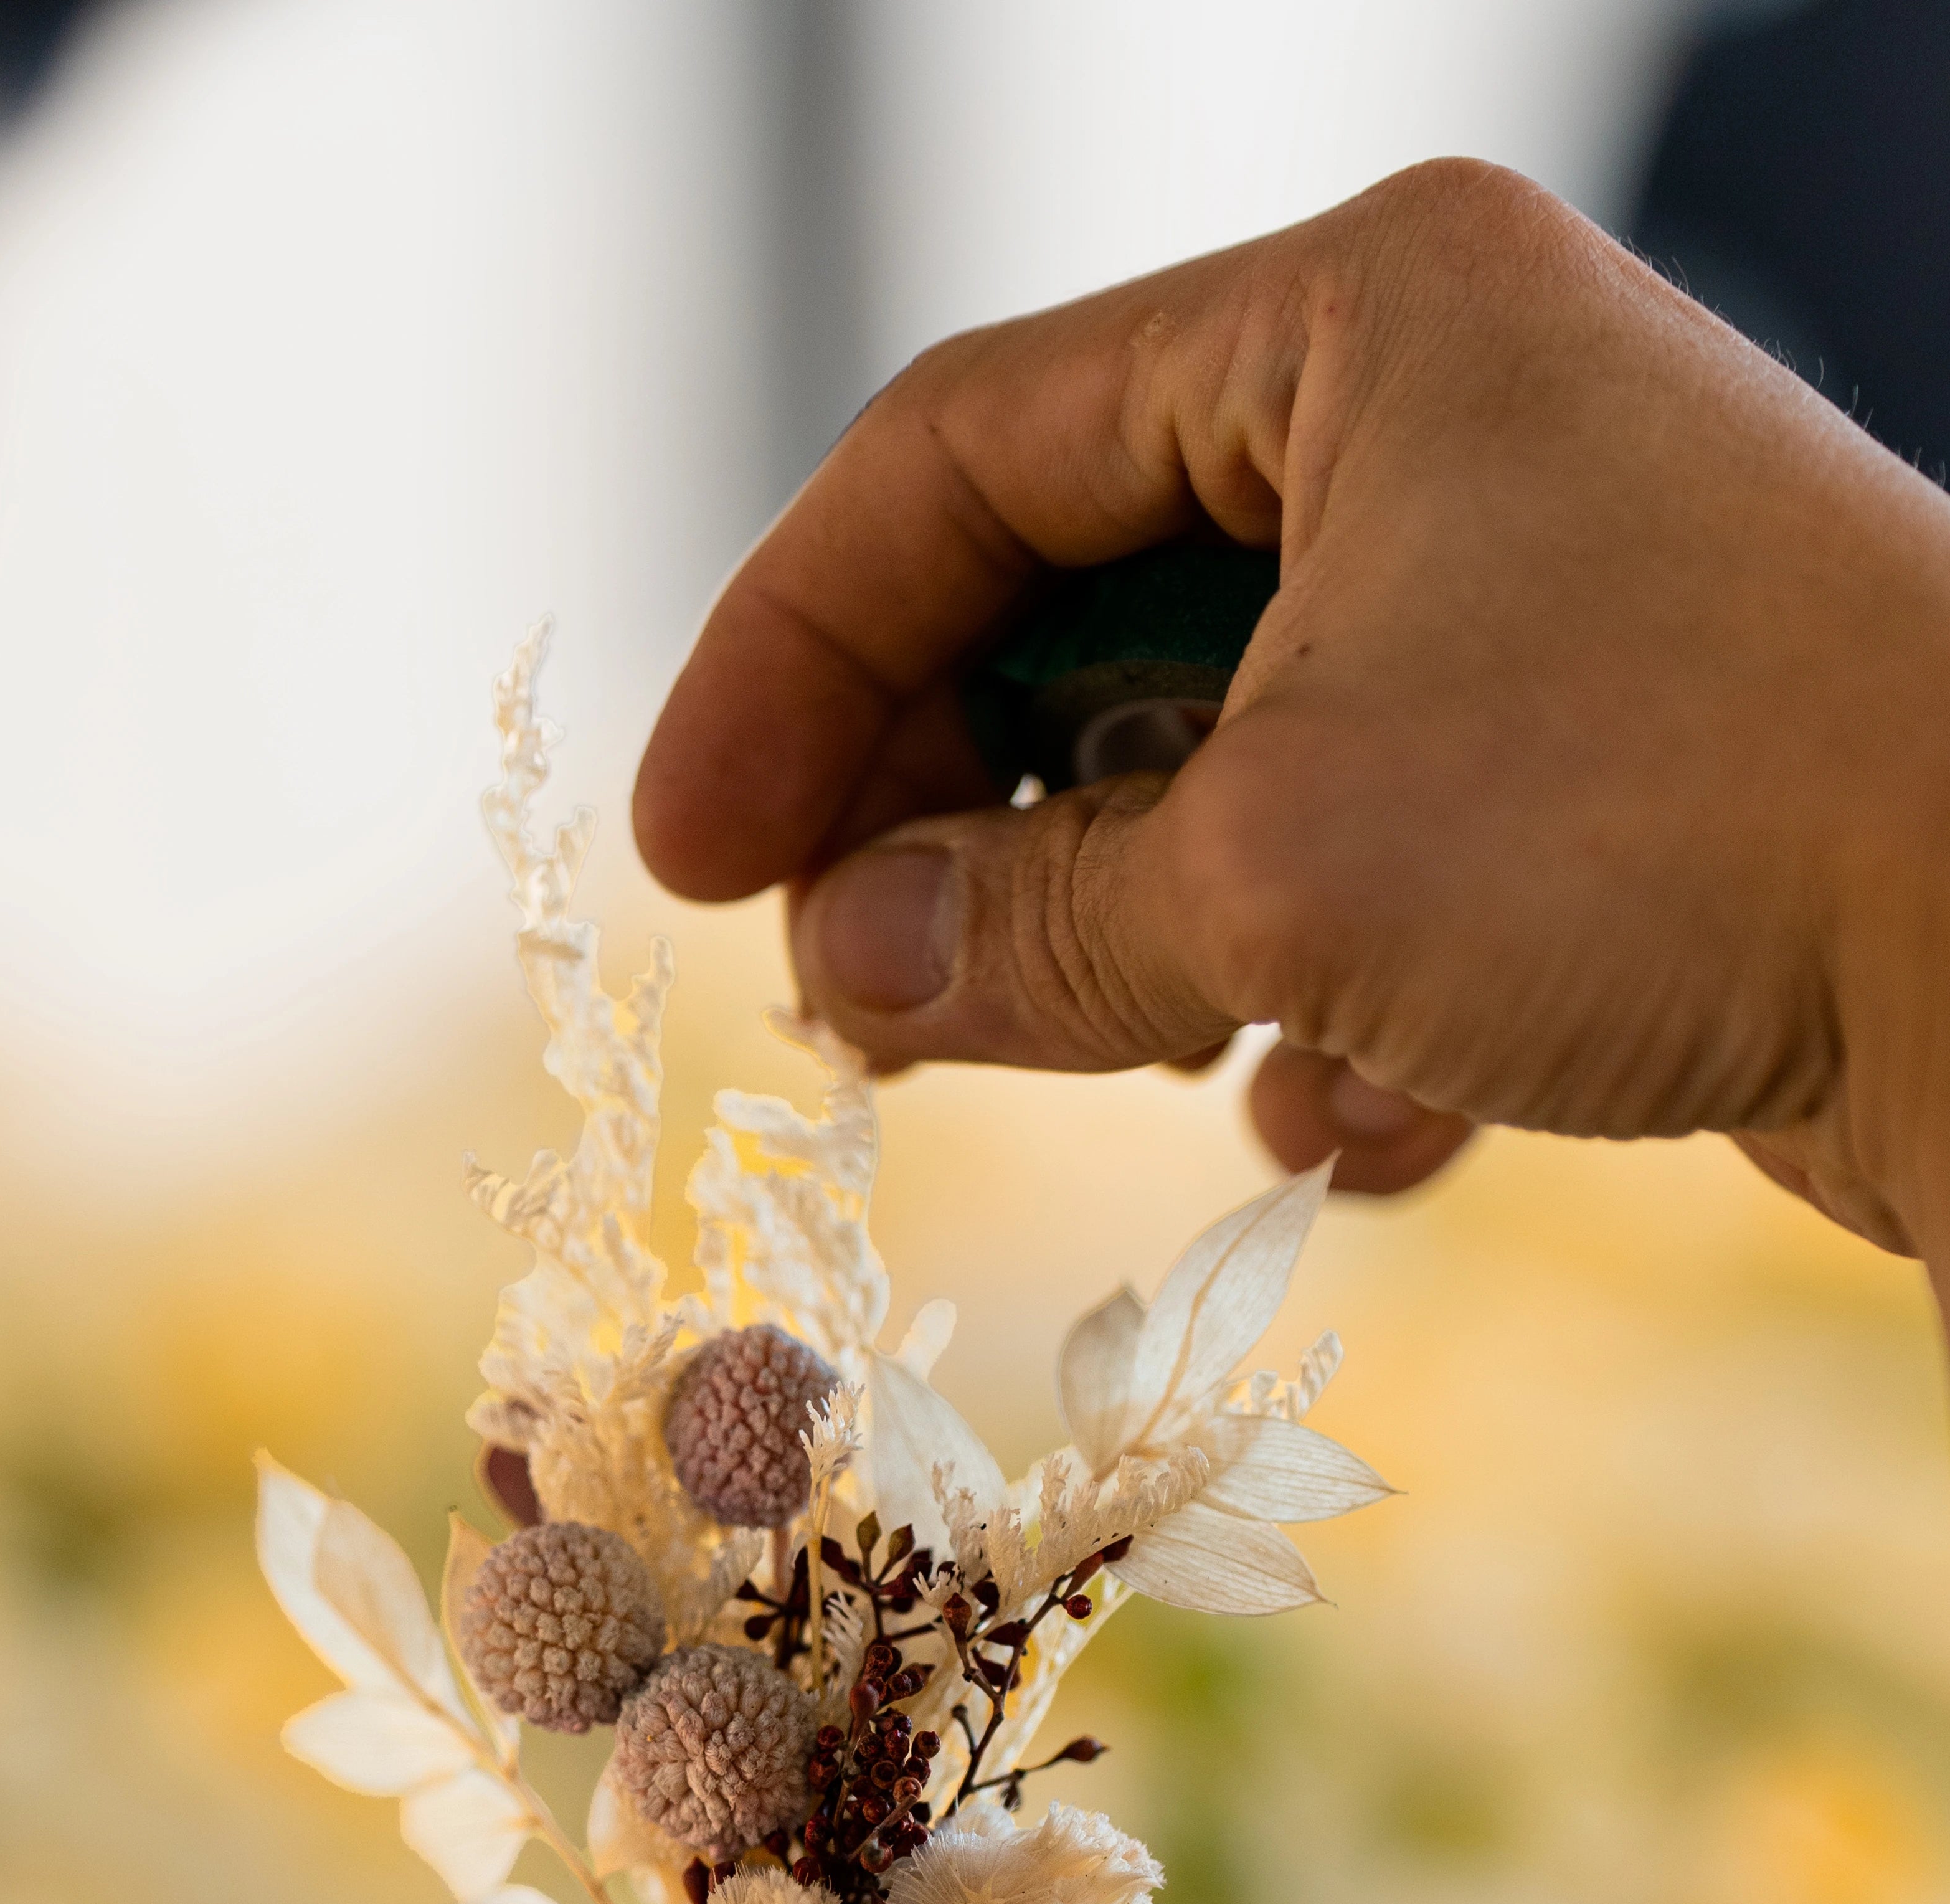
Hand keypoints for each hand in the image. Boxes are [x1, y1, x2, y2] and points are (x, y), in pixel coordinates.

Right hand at [635, 159, 1949, 1286]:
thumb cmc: (1682, 828)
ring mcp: (1528, 585)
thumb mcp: (1277, 875)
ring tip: (1141, 1059)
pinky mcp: (1597, 758)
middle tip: (864, 1003)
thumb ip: (1020, 919)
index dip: (788, 663)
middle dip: (961, 823)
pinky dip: (1319, 998)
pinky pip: (1360, 856)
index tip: (687, 867)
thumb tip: (840, 966)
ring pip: (1208, 754)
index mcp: (1353, 324)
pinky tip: (1367, 1112)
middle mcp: (1441, 418)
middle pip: (1075, 604)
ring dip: (1135, 936)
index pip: (959, 457)